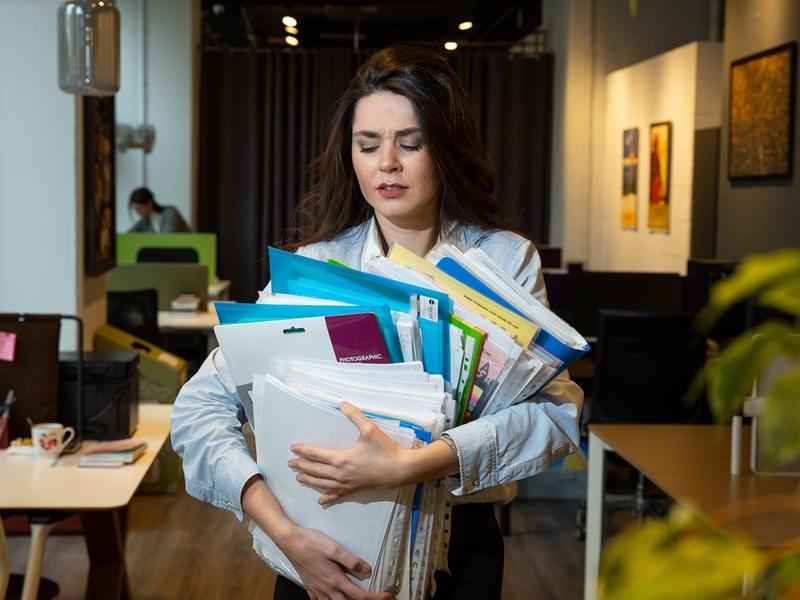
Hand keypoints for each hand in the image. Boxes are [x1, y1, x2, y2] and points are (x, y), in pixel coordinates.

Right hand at [283, 526, 392, 599]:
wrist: (289, 541)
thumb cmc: (311, 543)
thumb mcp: (334, 548)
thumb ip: (351, 561)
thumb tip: (367, 570)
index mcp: (335, 580)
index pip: (359, 595)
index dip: (375, 597)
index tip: (387, 595)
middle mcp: (326, 588)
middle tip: (375, 598)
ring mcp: (316, 589)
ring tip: (355, 598)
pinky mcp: (309, 585)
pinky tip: (329, 598)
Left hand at [289, 402, 409, 504]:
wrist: (401, 469)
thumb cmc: (386, 449)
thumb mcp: (370, 429)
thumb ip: (354, 415)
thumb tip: (341, 403)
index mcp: (341, 458)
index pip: (316, 454)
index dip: (303, 450)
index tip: (293, 448)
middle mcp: (340, 473)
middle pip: (315, 470)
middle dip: (301, 466)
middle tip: (290, 464)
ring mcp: (347, 483)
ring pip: (322, 483)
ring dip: (309, 481)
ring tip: (298, 479)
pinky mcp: (355, 490)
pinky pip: (337, 495)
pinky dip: (327, 497)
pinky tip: (320, 500)